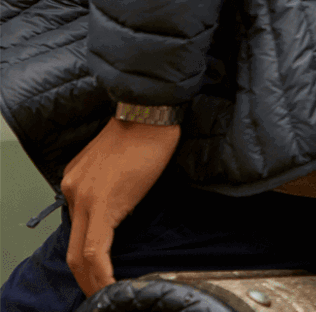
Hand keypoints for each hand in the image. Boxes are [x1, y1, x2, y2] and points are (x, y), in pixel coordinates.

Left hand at [59, 118, 178, 296]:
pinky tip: (110, 285)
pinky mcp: (102, 203)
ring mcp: (83, 198)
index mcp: (76, 182)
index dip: (87, 260)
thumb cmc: (144, 135)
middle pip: (72, 249)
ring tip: (106, 294)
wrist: (149, 115)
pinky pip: (95, 247)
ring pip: (81, 252)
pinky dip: (101, 271)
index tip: (99, 276)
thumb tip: (122, 210)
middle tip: (99, 296)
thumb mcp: (119, 166)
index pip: (78, 231)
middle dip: (86, 279)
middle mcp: (72, 191)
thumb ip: (112, 189)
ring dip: (93, 279)